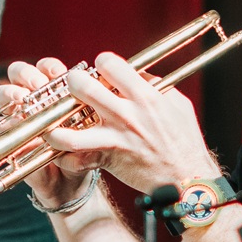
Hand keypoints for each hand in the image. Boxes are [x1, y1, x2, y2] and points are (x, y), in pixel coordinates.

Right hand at [4, 58, 103, 207]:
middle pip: (19, 73)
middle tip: (38, 85)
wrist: (74, 183)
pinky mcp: (10, 136)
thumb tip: (109, 89)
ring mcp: (19, 116)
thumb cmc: (86, 148)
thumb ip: (97, 109)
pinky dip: (2, 121)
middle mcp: (35, 100)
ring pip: (4, 93)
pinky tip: (11, 122)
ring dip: (11, 93)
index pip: (45, 67)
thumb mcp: (93, 128)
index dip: (49, 66)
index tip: (59, 73)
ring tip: (22, 100)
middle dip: (27, 74)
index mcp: (55, 92)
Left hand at [42, 53, 215, 196]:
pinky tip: (58, 147)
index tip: (102, 70)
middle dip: (72, 82)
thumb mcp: (177, 103)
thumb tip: (135, 72)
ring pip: (71, 126)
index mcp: (146, 96)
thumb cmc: (184, 140)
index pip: (110, 64)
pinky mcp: (108, 159)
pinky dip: (62, 153)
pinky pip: (75, 156)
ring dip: (55, 120)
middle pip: (83, 87)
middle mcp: (127, 115)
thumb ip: (154, 85)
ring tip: (54, 118)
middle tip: (73, 87)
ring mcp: (115, 138)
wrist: (187, 178)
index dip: (102, 63)